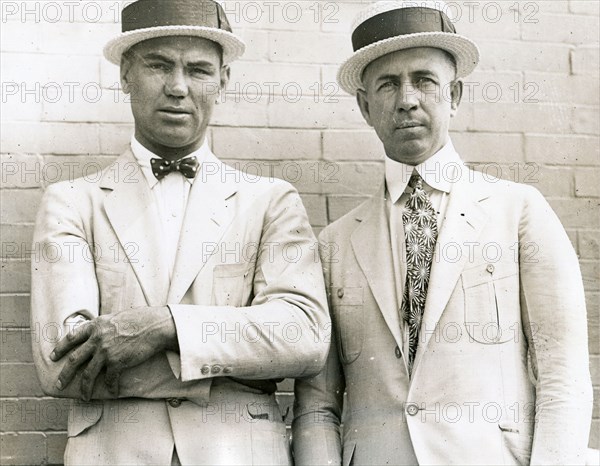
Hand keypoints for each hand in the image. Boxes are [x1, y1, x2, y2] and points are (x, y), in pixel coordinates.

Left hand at [50, 307, 177, 400]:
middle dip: (65, 374)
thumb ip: (104, 326)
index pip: (71, 338)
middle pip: (74, 359)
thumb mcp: (116, 317)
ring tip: (83, 397)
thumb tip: (100, 332)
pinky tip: (111, 394)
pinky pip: (110, 379)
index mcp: (96, 326)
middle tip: (59, 383)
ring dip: (84, 388)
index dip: (60, 348)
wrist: (155, 326)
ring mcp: (106, 351)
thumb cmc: (140, 319)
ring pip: (88, 374)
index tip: (53, 356)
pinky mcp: (117, 362)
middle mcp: (97, 339)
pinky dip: (110, 388)